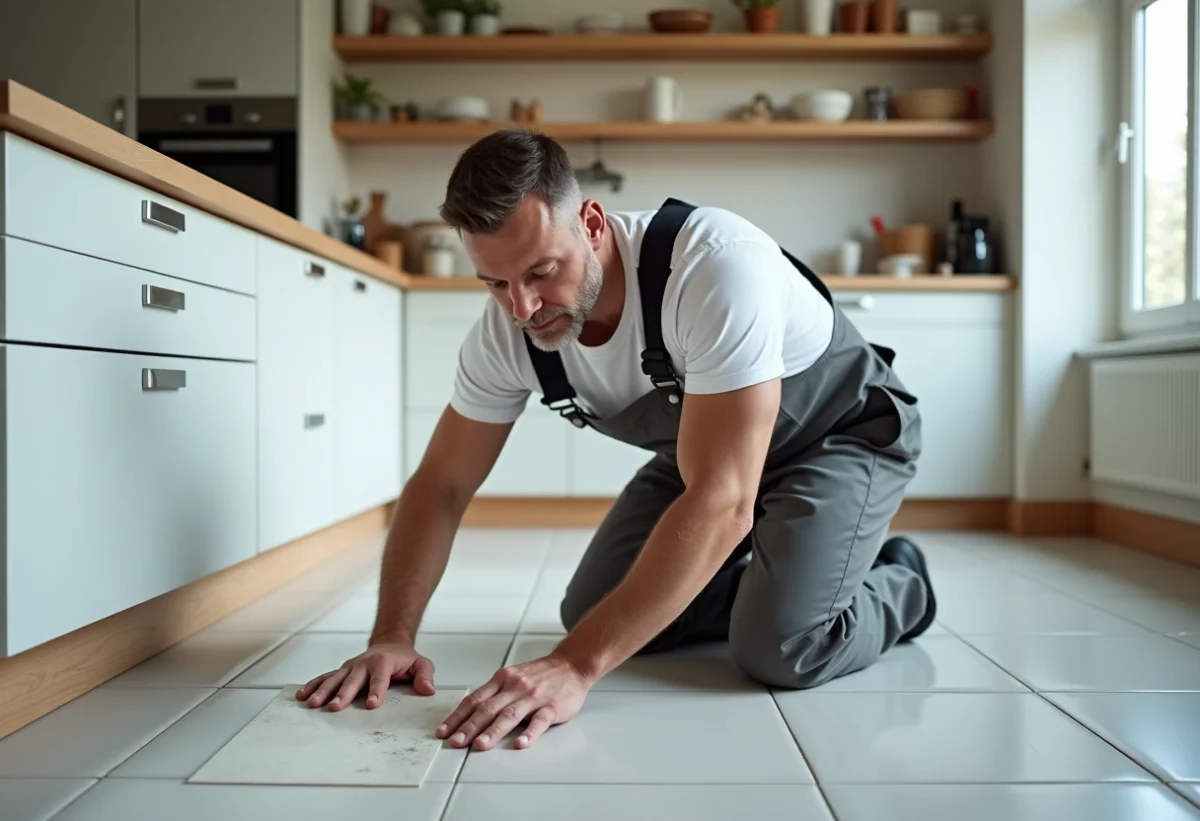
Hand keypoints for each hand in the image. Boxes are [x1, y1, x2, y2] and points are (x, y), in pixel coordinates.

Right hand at [296, 643, 434, 710]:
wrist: (390, 644)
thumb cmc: (405, 658)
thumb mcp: (421, 664)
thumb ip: (425, 675)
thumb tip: (428, 690)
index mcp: (383, 662)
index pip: (380, 678)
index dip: (377, 691)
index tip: (373, 705)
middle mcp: (363, 664)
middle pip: (352, 680)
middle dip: (343, 694)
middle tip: (335, 708)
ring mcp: (350, 667)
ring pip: (334, 679)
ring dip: (322, 691)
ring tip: (312, 704)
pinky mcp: (341, 671)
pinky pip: (325, 678)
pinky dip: (312, 685)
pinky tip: (301, 696)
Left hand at [436, 654, 590, 750]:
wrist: (571, 665)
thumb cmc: (540, 674)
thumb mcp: (512, 676)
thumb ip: (494, 693)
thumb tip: (468, 714)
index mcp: (502, 679)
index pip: (474, 699)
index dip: (457, 716)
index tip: (443, 731)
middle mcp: (515, 687)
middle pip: (488, 708)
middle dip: (469, 727)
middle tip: (455, 743)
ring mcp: (533, 697)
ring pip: (510, 714)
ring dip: (493, 731)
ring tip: (480, 745)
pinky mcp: (551, 706)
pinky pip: (539, 721)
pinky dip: (529, 733)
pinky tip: (520, 744)